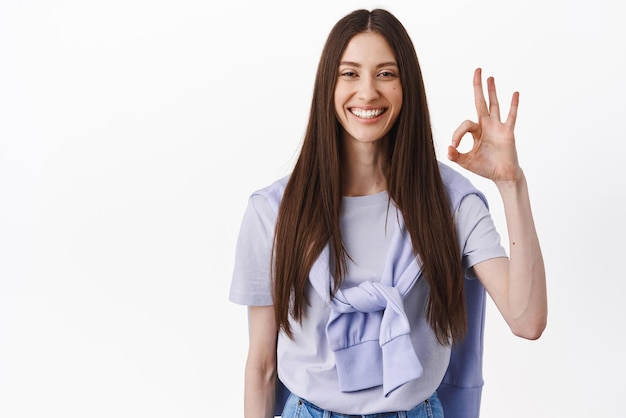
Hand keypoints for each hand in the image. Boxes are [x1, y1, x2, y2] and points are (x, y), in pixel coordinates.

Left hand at [447, 68, 521, 183]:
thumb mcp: (466, 162)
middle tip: (477, 70)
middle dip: (478, 87)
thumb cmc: (485, 167)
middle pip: (481, 102)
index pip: (465, 124)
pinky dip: (513, 105)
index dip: (457, 134)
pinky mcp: (508, 132)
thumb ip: (455, 156)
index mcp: (476, 131)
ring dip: (492, 91)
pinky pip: (511, 116)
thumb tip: (448, 148)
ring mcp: (498, 127)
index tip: (454, 146)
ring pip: (495, 105)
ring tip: (490, 77)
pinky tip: (515, 93)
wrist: (502, 175)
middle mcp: (487, 125)